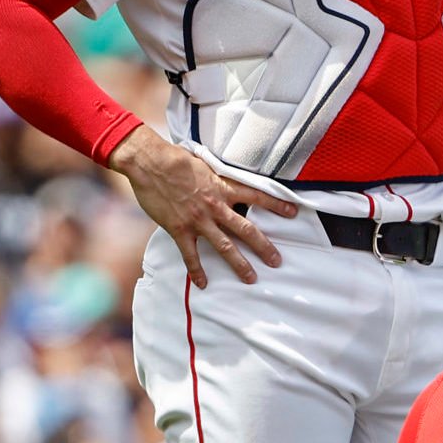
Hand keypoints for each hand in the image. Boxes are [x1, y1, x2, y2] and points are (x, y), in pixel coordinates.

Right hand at [108, 126, 296, 287]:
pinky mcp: (179, 229)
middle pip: (246, 229)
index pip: (257, 196)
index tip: (293, 212)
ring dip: (239, 264)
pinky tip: (203, 283)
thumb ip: (216, 175)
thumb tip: (224, 175)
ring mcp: (198, 220)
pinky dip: (197, 270)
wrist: (150, 163)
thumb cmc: (175, 158)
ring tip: (251, 278)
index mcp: (222, 187)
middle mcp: (215, 206)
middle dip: (264, 246)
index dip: (277, 204)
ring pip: (224, 246)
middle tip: (277, 261)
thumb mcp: (204, 163)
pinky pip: (191, 255)